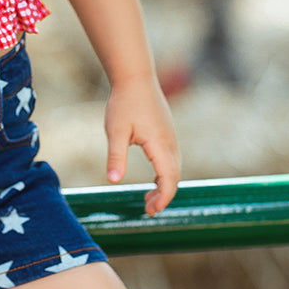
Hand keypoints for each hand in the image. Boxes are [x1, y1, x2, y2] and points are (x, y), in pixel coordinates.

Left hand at [104, 74, 179, 215]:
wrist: (135, 77)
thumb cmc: (124, 103)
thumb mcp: (115, 131)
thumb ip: (115, 156)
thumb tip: (113, 181)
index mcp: (160, 144)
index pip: (168, 178)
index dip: (162, 197)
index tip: (151, 211)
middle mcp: (170, 142)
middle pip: (174, 177)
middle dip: (163, 196)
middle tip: (147, 210)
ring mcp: (171, 138)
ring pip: (174, 169)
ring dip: (164, 186)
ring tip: (148, 200)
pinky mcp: (167, 134)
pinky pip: (172, 160)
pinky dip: (165, 174)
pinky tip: (153, 180)